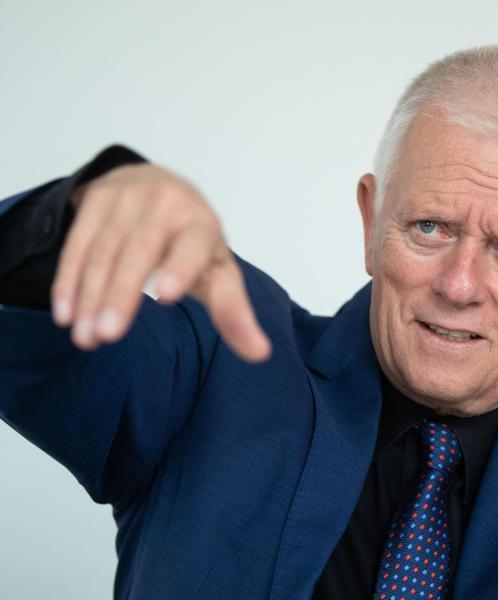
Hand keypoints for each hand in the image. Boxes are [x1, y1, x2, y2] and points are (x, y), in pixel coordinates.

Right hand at [50, 163, 270, 362]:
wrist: (157, 183)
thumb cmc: (193, 240)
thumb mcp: (218, 270)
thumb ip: (234, 312)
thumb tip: (261, 354)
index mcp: (202, 223)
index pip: (192, 246)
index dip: (180, 267)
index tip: (167, 295)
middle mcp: (166, 204)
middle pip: (140, 252)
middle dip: (122, 295)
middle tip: (108, 337)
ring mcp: (127, 199)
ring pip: (104, 251)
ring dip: (91, 296)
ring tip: (86, 338)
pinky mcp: (96, 200)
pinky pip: (78, 244)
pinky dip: (69, 280)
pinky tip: (66, 314)